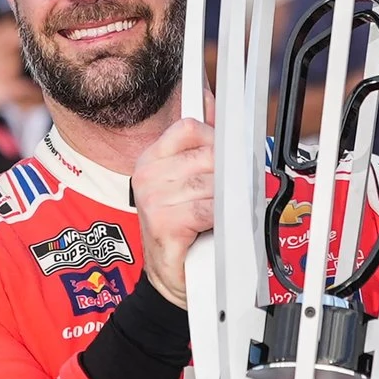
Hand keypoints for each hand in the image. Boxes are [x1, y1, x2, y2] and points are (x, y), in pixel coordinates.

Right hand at [133, 117, 215, 307]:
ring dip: (226, 201)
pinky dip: (220, 219)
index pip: (189, 126)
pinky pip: (209, 209)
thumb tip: (210, 102)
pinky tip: (213, 227)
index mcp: (152, 159)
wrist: (172, 276)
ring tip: (220, 214)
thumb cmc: (183, 229)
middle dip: (228, 174)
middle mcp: (147, 175)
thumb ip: (200, 144)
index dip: (216, 136)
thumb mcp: (190, 181)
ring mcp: (152, 198)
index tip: (231, 142)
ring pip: (212, 183)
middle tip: (230, 192)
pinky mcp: (163, 222)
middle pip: (208, 155)